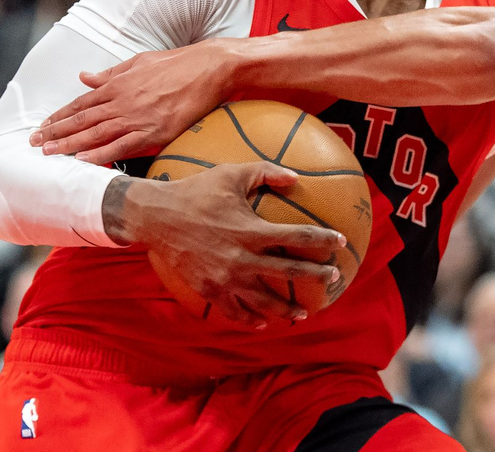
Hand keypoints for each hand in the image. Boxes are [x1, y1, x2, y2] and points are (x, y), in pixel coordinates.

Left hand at [30, 40, 231, 164]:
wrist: (208, 70)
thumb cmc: (176, 64)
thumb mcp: (138, 62)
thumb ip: (110, 73)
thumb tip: (84, 77)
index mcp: (117, 85)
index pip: (80, 104)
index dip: (59, 116)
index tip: (43, 126)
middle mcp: (121, 102)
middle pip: (81, 121)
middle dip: (56, 133)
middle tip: (35, 144)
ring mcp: (137, 118)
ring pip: (95, 135)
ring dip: (69, 145)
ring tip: (50, 153)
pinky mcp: (154, 132)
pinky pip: (122, 146)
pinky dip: (101, 154)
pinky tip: (83, 160)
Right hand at [109, 162, 347, 326]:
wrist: (154, 217)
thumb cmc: (196, 191)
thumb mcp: (232, 173)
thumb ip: (266, 173)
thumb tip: (296, 177)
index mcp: (252, 230)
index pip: (298, 237)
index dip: (323, 240)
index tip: (340, 241)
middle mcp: (242, 258)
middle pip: (289, 273)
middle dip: (316, 276)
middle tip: (333, 278)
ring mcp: (225, 278)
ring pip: (264, 301)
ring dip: (287, 309)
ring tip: (303, 313)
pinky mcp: (209, 289)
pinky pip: (235, 311)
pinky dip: (251, 318)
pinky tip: (262, 321)